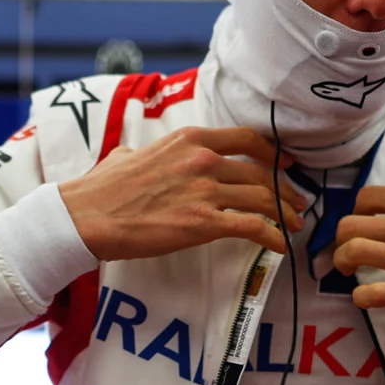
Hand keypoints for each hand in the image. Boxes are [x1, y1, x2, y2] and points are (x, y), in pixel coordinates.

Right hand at [59, 126, 306, 260]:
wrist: (87, 216)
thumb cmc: (101, 190)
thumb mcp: (126, 156)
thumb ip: (144, 154)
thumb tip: (137, 158)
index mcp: (189, 139)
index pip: (246, 139)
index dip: (273, 153)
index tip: (286, 163)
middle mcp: (203, 160)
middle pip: (260, 174)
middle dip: (285, 191)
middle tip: (297, 203)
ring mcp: (205, 191)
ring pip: (262, 200)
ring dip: (285, 214)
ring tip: (295, 225)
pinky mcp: (204, 223)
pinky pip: (252, 227)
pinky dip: (273, 236)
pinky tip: (280, 245)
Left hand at [332, 185, 384, 320]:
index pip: (366, 198)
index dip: (355, 214)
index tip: (361, 228)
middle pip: (350, 226)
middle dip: (340, 242)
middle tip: (348, 253)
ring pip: (353, 253)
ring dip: (342, 265)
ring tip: (350, 272)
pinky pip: (370, 294)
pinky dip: (360, 297)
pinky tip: (367, 297)